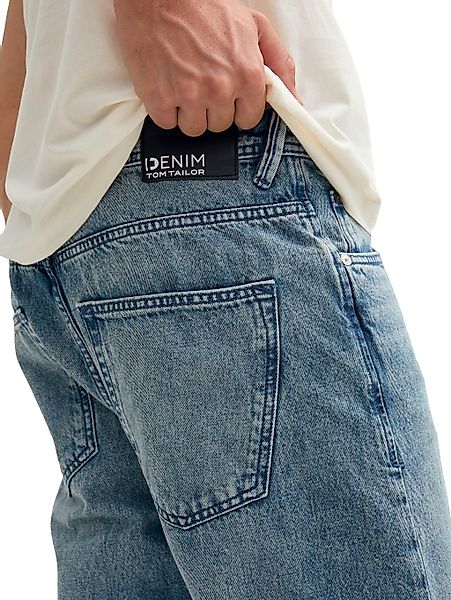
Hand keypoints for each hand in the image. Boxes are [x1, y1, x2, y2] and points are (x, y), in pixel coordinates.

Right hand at [113, 0, 301, 135]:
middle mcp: (220, 88)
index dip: (238, 107)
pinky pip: (167, 123)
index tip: (229, 95)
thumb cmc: (205, 7)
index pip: (248, 119)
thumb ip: (280, 65)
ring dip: (189, 112)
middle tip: (204, 81)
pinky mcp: (160, 98)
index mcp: (247, 74)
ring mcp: (189, 96)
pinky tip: (168, 85)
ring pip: (194, 128)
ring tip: (185, 82)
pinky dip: (166, 109)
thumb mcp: (255, 27)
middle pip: (220, 125)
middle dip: (213, 108)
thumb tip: (293, 99)